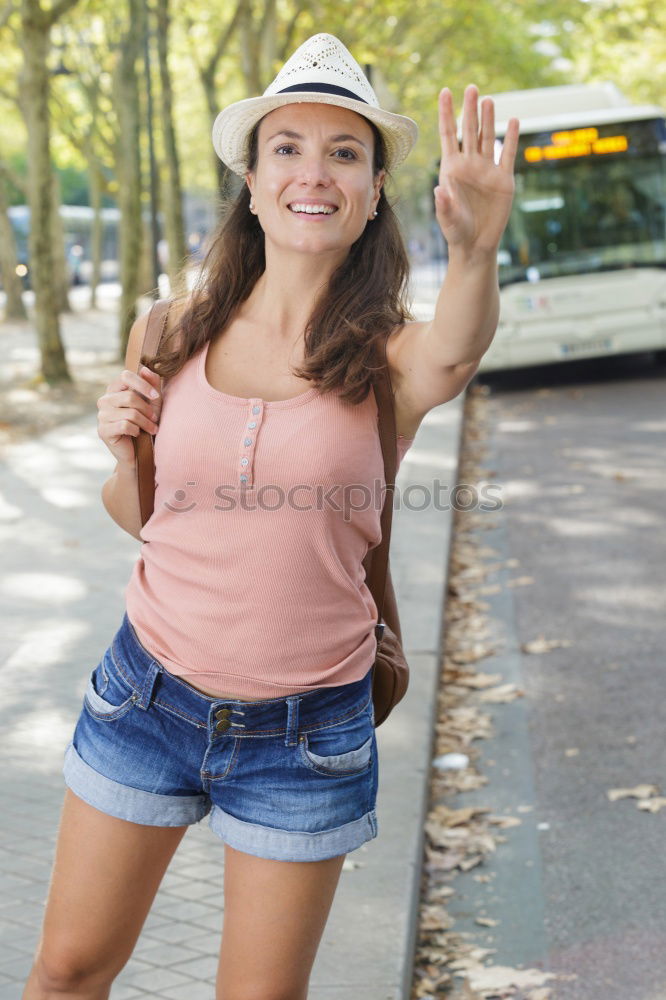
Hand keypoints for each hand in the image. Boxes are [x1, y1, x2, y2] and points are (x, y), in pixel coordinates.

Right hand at [97, 365, 161, 466]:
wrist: (138, 452)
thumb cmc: (146, 424)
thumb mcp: (153, 403)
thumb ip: (152, 384)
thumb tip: (145, 369)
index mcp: (114, 390)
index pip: (125, 376)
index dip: (142, 384)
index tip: (156, 396)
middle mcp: (104, 400)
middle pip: (129, 397)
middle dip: (147, 409)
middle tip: (155, 418)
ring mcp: (101, 415)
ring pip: (129, 413)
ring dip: (145, 422)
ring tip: (152, 429)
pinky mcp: (102, 431)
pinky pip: (125, 426)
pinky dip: (136, 430)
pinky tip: (137, 434)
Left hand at [434, 84, 519, 258]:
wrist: (476, 245)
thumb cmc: (456, 232)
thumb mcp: (447, 219)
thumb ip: (444, 205)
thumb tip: (439, 190)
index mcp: (451, 169)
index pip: (448, 135)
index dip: (446, 113)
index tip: (445, 91)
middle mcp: (469, 165)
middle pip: (469, 130)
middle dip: (469, 109)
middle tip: (472, 87)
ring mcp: (487, 170)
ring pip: (488, 138)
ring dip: (488, 119)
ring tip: (488, 100)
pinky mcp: (503, 179)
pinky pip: (507, 154)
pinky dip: (510, 138)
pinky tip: (513, 121)